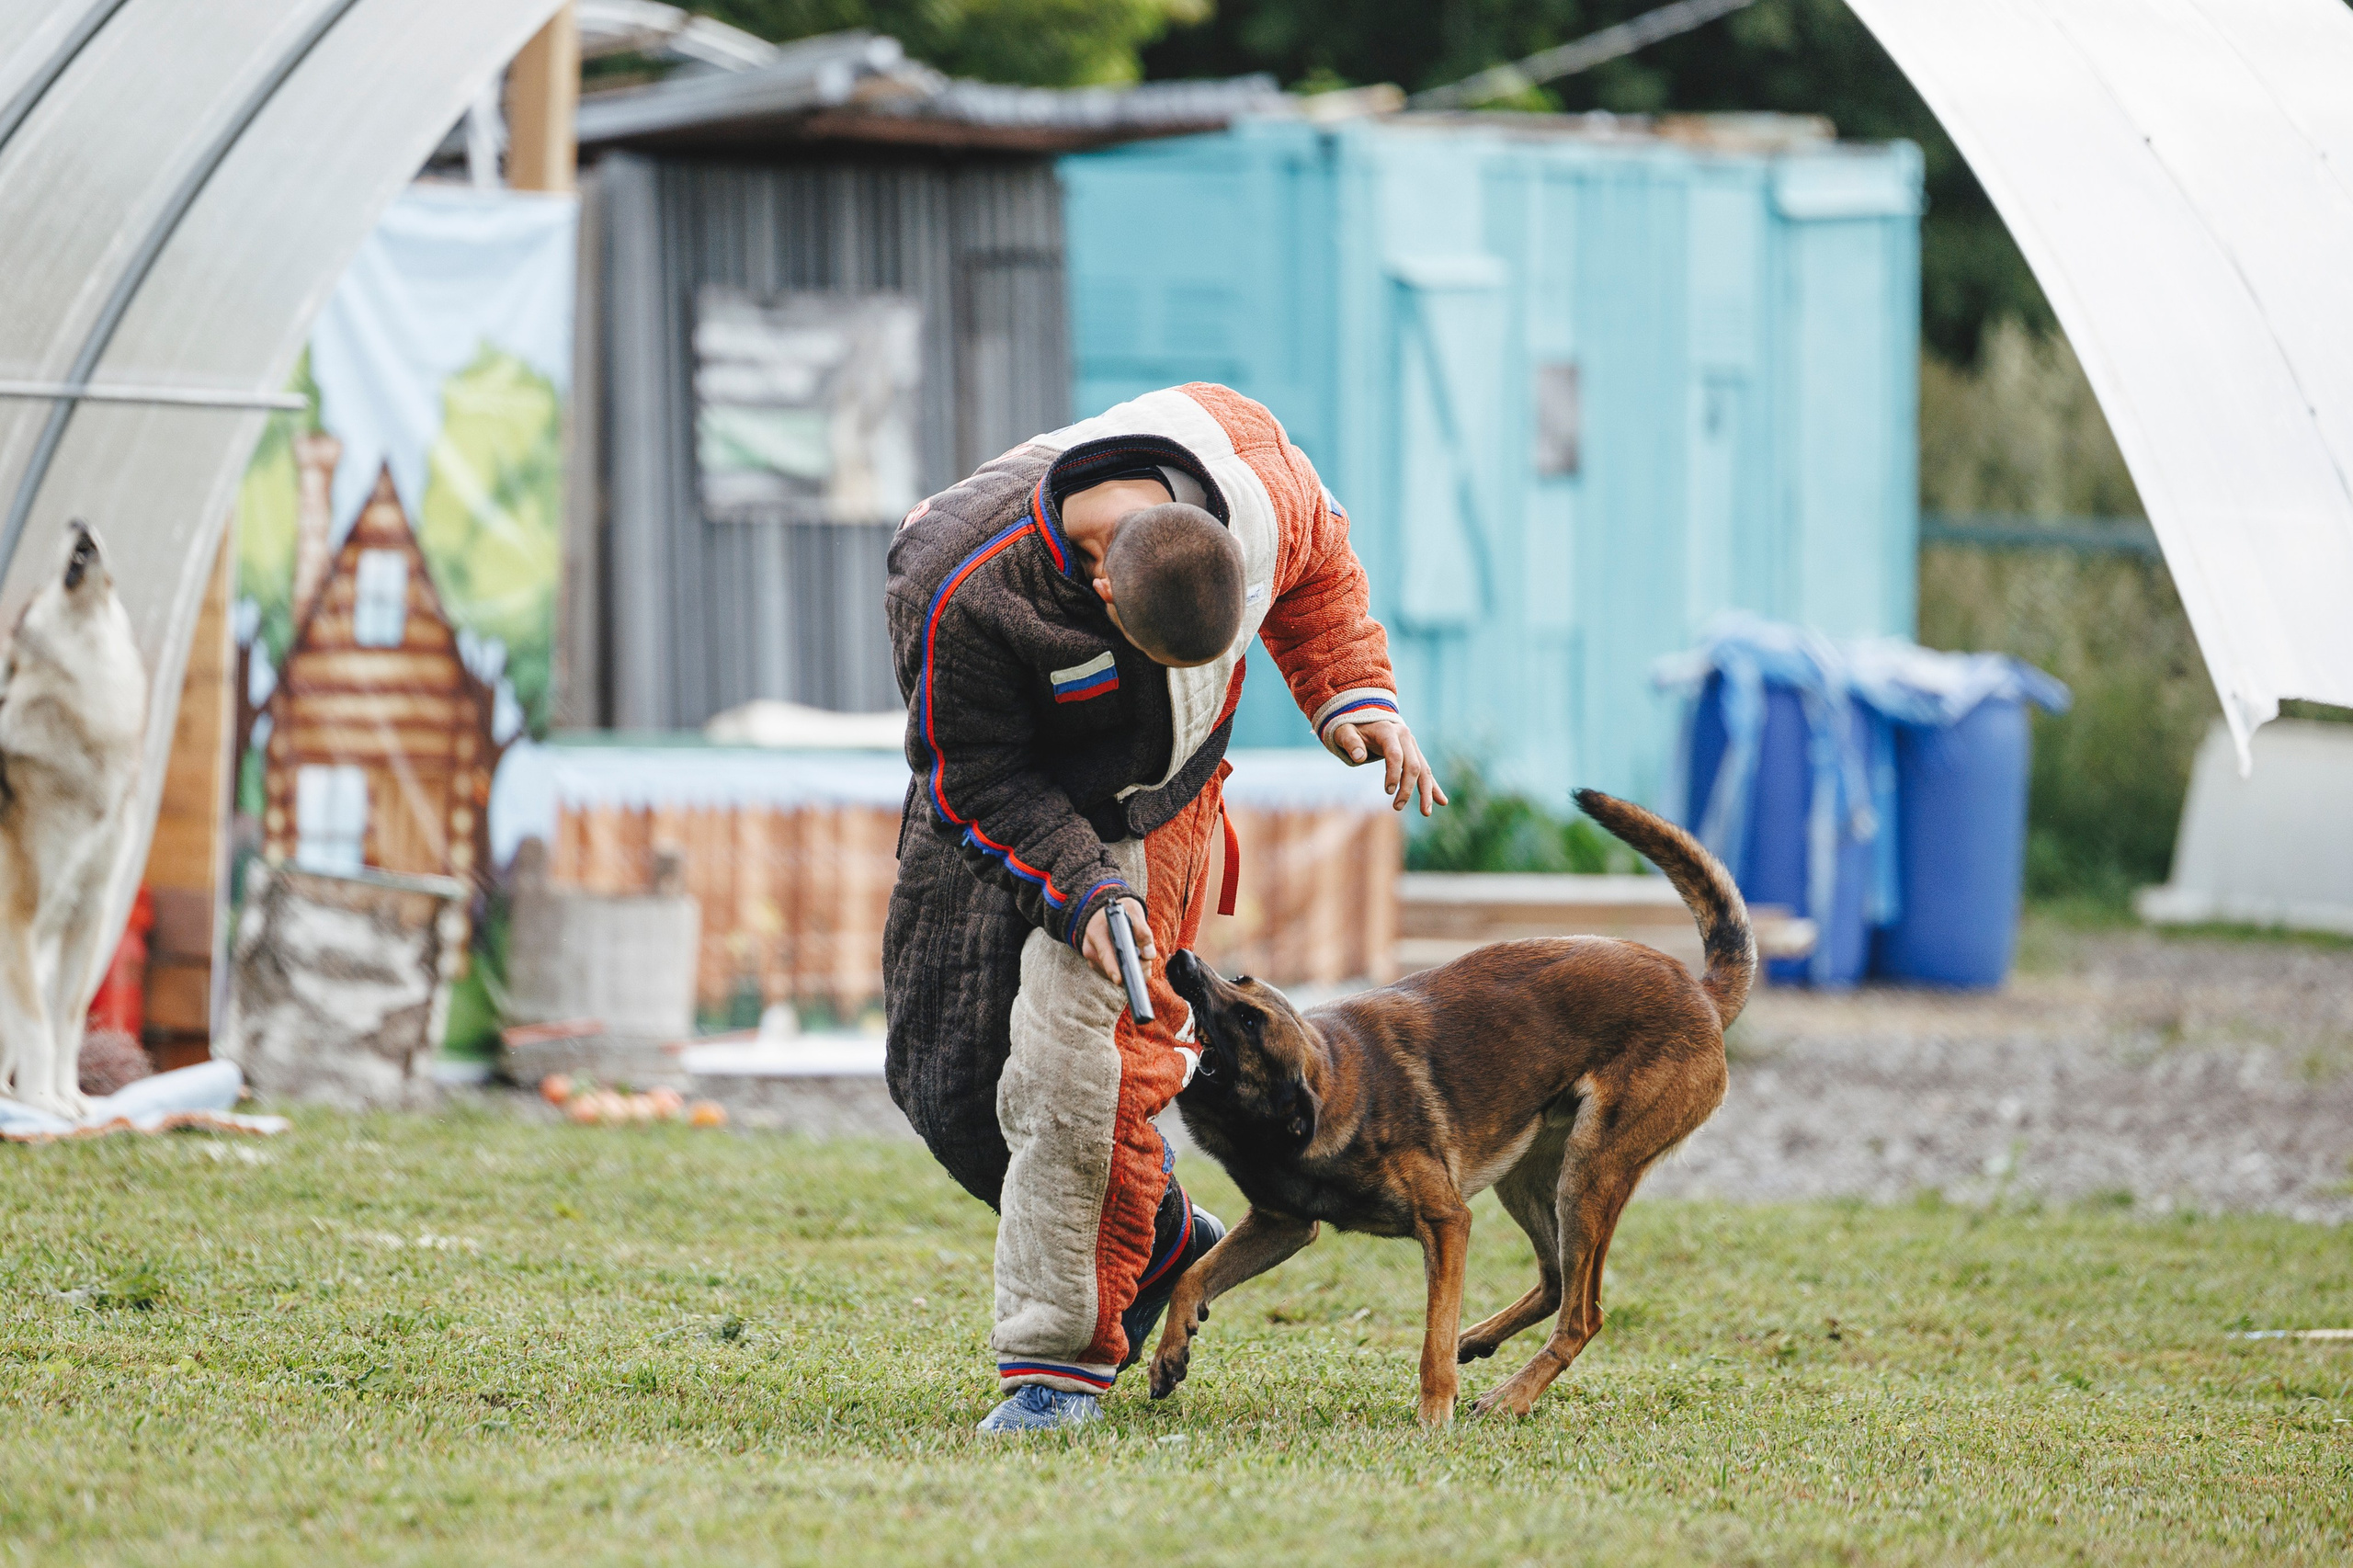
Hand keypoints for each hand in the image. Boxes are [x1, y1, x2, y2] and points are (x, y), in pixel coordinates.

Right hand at [1082, 896, 1155, 987]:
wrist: (1103, 912)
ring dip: (1132, 971)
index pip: (1105, 955)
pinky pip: (1115, 976)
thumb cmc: (1118, 910)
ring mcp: (1093, 960)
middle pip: (1112, 970)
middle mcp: (1091, 949)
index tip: (1121, 979)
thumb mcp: (1132, 910)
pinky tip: (1135, 960)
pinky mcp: (1099, 966)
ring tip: (1141, 956)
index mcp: (1096, 933)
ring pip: (1115, 976)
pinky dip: (1127, 971)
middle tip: (1147, 961)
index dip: (1113, 969)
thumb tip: (1149, 954)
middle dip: (1133, 969)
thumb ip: (1142, 930)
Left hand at [1330, 717, 1448, 816]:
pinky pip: (1426, 771)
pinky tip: (1441, 802)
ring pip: (1424, 770)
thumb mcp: (1344, 731)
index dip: (1393, 774)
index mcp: (1388, 730)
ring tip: (1425, 812)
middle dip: (1408, 788)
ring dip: (1426, 792)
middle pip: (1413, 765)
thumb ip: (1350, 742)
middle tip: (1397, 807)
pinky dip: (1433, 787)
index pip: (1395, 755)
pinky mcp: (1414, 753)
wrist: (1367, 716)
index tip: (1388, 791)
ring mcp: (1412, 745)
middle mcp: (1404, 736)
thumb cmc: (1353, 727)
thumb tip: (1359, 757)